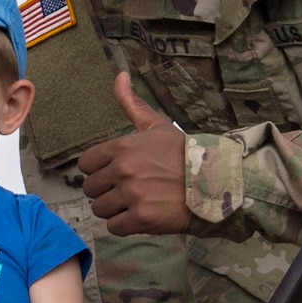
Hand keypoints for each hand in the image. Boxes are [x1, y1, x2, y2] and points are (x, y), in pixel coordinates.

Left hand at [77, 74, 192, 234]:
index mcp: (123, 147)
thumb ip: (132, 104)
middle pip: (90, 189)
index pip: (86, 164)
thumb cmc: (184, 153)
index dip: (98, 170)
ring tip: (135, 203)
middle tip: (128, 190)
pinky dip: (125, 225)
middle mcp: (124, 170)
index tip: (114, 173)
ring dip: (114, 210)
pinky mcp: (142, 218)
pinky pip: (114, 228)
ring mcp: (132, 195)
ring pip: (100, 209)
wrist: (216, 181)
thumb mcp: (157, 126)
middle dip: (106, 191)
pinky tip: (141, 216)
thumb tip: (119, 75)